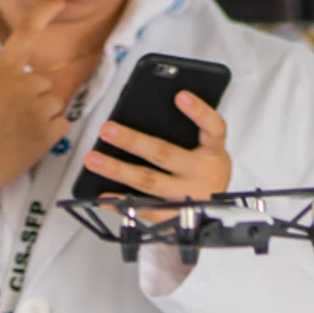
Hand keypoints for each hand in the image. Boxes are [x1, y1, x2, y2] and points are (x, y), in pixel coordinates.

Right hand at [0, 0, 72, 242]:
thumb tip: (17, 82)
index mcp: (1, 72)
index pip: (25, 34)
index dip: (43, 14)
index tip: (57, 1)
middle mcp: (23, 85)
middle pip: (45, 82)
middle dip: (35, 96)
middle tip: (10, 117)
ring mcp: (37, 109)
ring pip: (54, 103)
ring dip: (42, 115)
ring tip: (15, 133)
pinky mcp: (48, 134)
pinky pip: (62, 124)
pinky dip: (50, 133)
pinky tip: (26, 143)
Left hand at [82, 90, 231, 222]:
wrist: (220, 212)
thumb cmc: (205, 170)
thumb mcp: (206, 149)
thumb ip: (185, 132)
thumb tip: (141, 112)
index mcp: (213, 151)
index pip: (213, 128)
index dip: (199, 112)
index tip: (180, 96)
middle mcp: (203, 173)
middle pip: (165, 154)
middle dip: (133, 141)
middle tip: (107, 129)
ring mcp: (190, 197)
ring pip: (149, 182)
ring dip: (118, 170)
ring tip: (93, 159)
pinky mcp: (176, 216)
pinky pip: (146, 210)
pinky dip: (122, 202)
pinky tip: (104, 195)